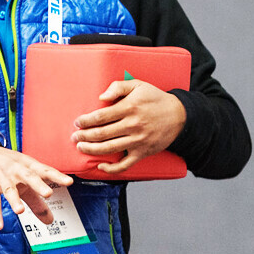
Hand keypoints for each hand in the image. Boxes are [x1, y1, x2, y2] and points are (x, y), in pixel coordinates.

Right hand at [0, 147, 72, 230]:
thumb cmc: (9, 167)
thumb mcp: (24, 180)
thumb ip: (38, 201)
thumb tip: (51, 221)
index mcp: (29, 166)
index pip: (45, 171)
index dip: (57, 176)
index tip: (69, 182)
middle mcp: (17, 170)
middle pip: (29, 176)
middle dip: (38, 184)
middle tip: (48, 193)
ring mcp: (2, 177)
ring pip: (9, 189)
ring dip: (14, 200)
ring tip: (20, 211)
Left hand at [71, 79, 186, 173]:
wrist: (179, 115)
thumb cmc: (155, 99)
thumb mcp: (139, 85)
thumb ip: (118, 86)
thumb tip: (101, 97)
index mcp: (130, 107)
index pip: (101, 116)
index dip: (86, 120)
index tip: (77, 122)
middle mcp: (133, 125)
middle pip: (101, 134)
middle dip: (84, 136)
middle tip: (74, 137)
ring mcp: (137, 141)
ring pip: (109, 149)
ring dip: (91, 150)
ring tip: (80, 147)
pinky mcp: (142, 152)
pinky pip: (125, 165)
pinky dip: (111, 169)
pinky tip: (100, 166)